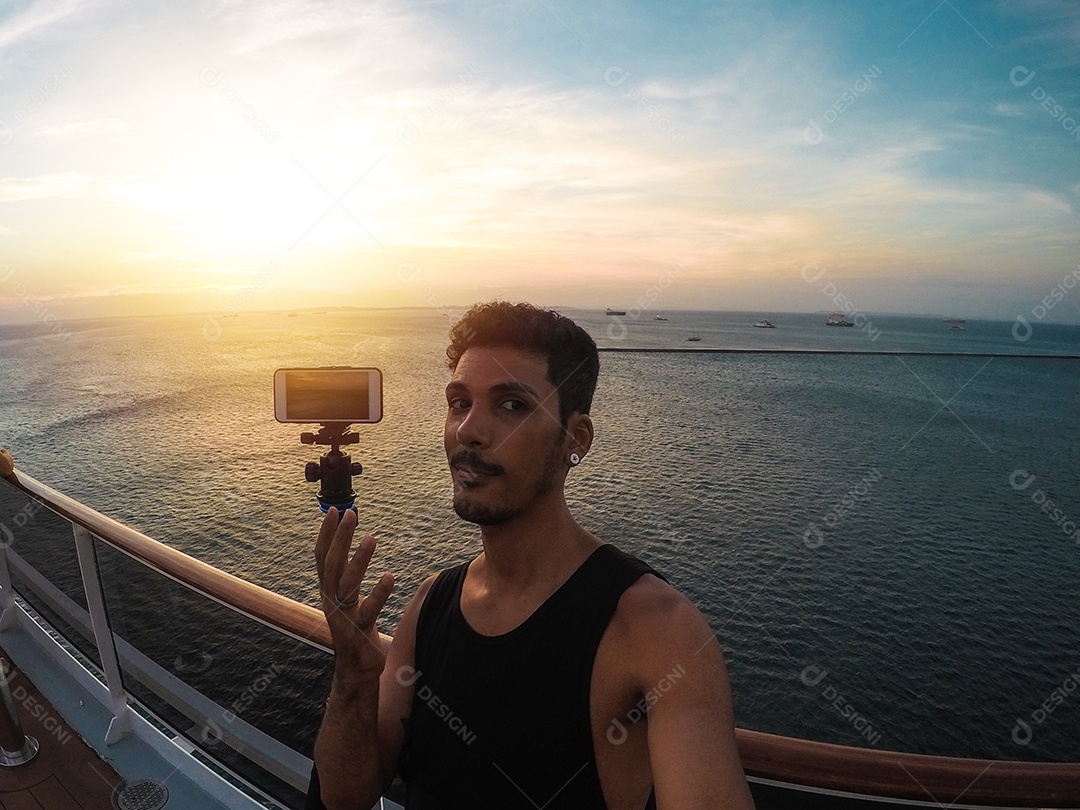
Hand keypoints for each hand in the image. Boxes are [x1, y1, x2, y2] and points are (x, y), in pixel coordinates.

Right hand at [315, 507, 394, 678]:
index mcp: (327, 591)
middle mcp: (330, 601)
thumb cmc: (355, 629)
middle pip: (331, 565)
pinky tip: (390, 576)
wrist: (355, 669)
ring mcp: (343, 617)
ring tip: (371, 538)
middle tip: (351, 514)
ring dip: (358, 560)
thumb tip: (353, 545)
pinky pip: (368, 611)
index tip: (335, 510)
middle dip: (339, 538)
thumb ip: (347, 575)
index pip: (321, 557)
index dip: (326, 534)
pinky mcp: (359, 632)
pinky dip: (378, 594)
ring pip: (347, 585)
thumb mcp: (347, 598)